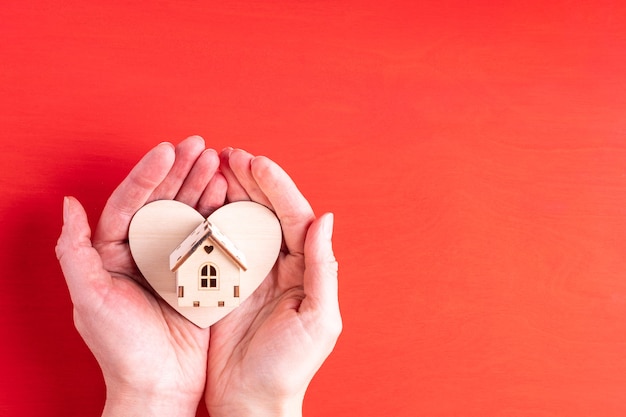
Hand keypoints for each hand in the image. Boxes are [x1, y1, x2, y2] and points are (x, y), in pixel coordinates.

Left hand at [56, 136, 225, 416]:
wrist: (159, 386)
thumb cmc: (121, 348)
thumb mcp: (89, 299)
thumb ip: (76, 251)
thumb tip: (68, 205)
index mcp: (114, 253)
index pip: (130, 203)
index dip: (148, 174)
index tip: (167, 150)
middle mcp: (143, 251)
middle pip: (162, 201)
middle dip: (180, 171)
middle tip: (199, 145)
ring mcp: (173, 261)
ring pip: (188, 213)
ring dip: (201, 186)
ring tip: (216, 161)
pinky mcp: (198, 274)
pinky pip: (209, 236)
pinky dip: (218, 214)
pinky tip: (226, 194)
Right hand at [205, 149, 341, 416]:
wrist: (251, 400)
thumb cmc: (289, 366)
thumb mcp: (318, 319)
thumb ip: (323, 268)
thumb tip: (326, 219)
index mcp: (304, 268)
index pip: (294, 216)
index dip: (277, 187)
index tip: (256, 162)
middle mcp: (279, 264)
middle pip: (267, 211)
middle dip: (251, 180)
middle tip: (231, 154)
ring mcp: (250, 272)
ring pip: (242, 221)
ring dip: (231, 192)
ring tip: (216, 166)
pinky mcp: (224, 283)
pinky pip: (218, 243)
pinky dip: (210, 219)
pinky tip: (200, 200)